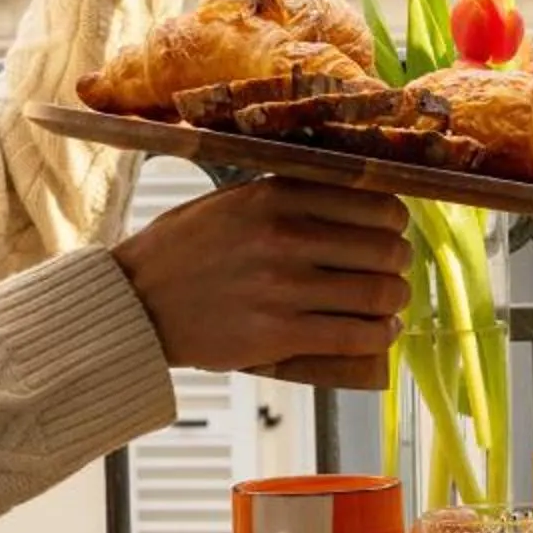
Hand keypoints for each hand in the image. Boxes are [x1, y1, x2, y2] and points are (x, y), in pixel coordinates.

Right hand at [112, 177, 408, 388]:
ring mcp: (283, 288)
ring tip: (389, 306)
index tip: (392, 231)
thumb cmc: (185, 250)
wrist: (135, 304)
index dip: (395, 221)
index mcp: (277, 196)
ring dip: (394, 302)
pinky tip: (380, 333)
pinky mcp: (278, 334)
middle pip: (385, 249)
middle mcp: (285, 237)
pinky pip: (355, 336)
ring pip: (379, 294)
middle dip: (398, 263)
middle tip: (393, 271)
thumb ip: (289, 197)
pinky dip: (379, 336)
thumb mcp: (232, 202)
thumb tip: (358, 201)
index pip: (375, 202)